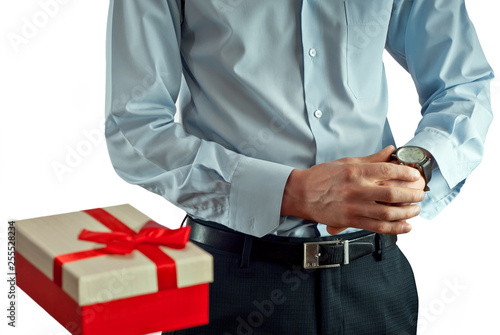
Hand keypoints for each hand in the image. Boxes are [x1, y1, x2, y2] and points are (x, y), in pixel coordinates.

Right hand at [281, 146, 424, 234]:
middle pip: (392, 194)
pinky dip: (394, 228)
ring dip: (407, 213)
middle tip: (420, 194)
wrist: (300, 193)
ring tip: (415, 210)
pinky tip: (405, 226)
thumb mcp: (346, 162)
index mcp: (356, 172)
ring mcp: (354, 207)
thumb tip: (390, 151)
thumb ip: (370, 159)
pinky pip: (377, 227)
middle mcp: (356, 190)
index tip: (415, 176)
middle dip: (412, 195)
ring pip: (388, 213)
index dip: (406, 174)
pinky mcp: (350, 221)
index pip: (387, 171)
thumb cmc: (321, 176)